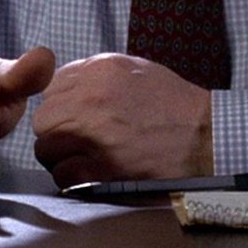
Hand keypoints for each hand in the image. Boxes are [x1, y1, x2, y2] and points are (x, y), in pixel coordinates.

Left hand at [32, 53, 212, 188]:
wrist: (204, 135)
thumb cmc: (173, 103)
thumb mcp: (134, 69)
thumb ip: (96, 73)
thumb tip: (68, 85)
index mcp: (99, 69)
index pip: (51, 87)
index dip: (60, 105)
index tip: (71, 116)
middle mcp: (91, 96)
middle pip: (43, 119)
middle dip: (54, 131)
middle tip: (72, 142)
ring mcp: (94, 132)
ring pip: (45, 148)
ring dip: (59, 156)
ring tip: (80, 159)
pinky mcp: (102, 166)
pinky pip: (63, 175)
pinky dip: (72, 178)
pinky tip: (89, 174)